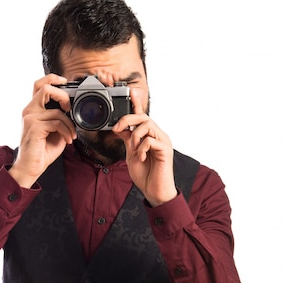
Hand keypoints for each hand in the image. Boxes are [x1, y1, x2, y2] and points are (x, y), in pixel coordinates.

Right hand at [10, 74, 76, 187]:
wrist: (31, 167)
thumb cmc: (42, 150)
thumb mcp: (55, 130)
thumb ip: (61, 118)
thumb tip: (73, 110)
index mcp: (33, 109)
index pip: (40, 85)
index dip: (54, 79)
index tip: (67, 85)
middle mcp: (29, 110)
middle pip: (44, 87)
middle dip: (62, 95)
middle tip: (69, 108)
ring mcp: (30, 118)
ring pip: (56, 110)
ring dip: (69, 124)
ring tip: (72, 135)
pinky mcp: (34, 127)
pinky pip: (57, 123)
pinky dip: (66, 131)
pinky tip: (68, 140)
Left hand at [112, 89, 176, 206]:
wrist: (154, 191)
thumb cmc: (145, 175)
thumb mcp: (131, 154)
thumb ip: (128, 141)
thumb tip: (120, 129)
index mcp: (149, 136)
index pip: (142, 116)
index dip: (137, 104)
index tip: (131, 92)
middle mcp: (158, 136)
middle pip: (144, 117)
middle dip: (128, 119)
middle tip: (117, 129)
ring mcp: (163, 142)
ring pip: (147, 125)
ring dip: (135, 136)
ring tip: (134, 150)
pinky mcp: (165, 150)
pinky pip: (151, 140)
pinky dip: (142, 148)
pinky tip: (142, 157)